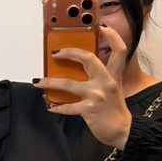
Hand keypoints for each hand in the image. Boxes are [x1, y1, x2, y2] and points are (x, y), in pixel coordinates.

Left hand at [32, 25, 132, 149]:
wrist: (123, 132)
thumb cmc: (115, 111)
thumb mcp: (113, 90)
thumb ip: (102, 78)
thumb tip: (79, 71)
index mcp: (113, 75)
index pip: (119, 50)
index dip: (112, 35)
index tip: (102, 27)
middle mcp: (106, 82)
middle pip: (88, 58)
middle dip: (69, 53)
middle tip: (55, 53)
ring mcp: (97, 95)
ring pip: (69, 84)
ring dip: (50, 82)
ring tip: (38, 82)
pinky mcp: (89, 109)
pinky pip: (68, 106)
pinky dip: (56, 107)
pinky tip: (49, 106)